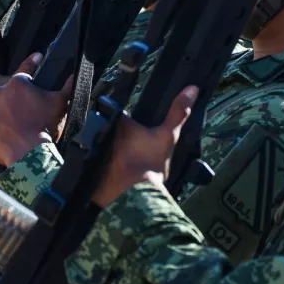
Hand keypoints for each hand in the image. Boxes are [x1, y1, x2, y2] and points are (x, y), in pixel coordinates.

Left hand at [0, 55, 73, 165]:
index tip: (31, 101)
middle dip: (14, 102)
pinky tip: (5, 134)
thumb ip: (67, 86)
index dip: (28, 90)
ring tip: (14, 128)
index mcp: (18, 82)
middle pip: (7, 94)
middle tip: (24, 117)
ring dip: (3, 114)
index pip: (22, 80)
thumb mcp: (60, 104)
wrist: (28, 153)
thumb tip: (75, 76)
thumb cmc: (45, 126)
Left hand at [92, 86, 197, 207]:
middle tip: (132, 146)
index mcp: (118, 124)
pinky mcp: (91, 172)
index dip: (126, 120)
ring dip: (109, 151)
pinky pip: (96, 166)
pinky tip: (115, 174)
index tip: (135, 127)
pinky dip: (103, 168)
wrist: (136, 195)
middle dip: (116, 136)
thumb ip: (178, 112)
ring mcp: (96, 153)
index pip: (117, 114)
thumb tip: (192, 88)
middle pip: (108, 130)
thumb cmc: (150, 163)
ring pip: (102, 147)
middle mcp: (102, 135)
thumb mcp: (168, 135)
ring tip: (125, 161)